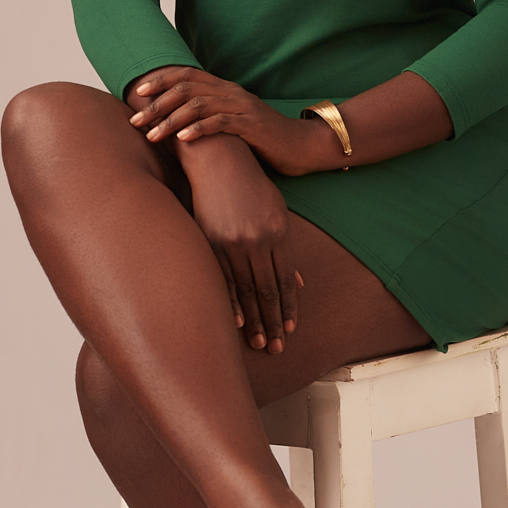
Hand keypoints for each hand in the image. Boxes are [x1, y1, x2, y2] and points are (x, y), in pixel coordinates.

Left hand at [129, 67, 340, 176]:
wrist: (303, 145)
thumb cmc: (264, 139)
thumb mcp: (234, 123)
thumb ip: (210, 117)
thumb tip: (177, 125)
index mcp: (225, 89)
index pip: (187, 76)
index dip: (161, 81)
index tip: (138, 93)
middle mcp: (231, 93)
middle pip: (186, 90)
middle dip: (157, 105)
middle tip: (135, 120)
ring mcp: (242, 108)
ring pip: (198, 106)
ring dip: (170, 120)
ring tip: (151, 135)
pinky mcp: (252, 126)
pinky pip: (221, 123)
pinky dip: (199, 130)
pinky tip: (182, 140)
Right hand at [177, 134, 302, 351]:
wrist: (218, 159)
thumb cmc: (251, 185)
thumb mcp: (277, 211)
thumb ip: (287, 249)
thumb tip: (297, 283)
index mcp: (278, 233)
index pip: (285, 280)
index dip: (289, 307)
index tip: (291, 330)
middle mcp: (258, 241)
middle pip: (267, 291)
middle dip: (274, 322)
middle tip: (277, 348)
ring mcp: (233, 242)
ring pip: (246, 290)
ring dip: (255, 321)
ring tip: (261, 344)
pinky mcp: (210, 241)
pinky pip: (222, 278)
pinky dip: (231, 302)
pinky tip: (238, 322)